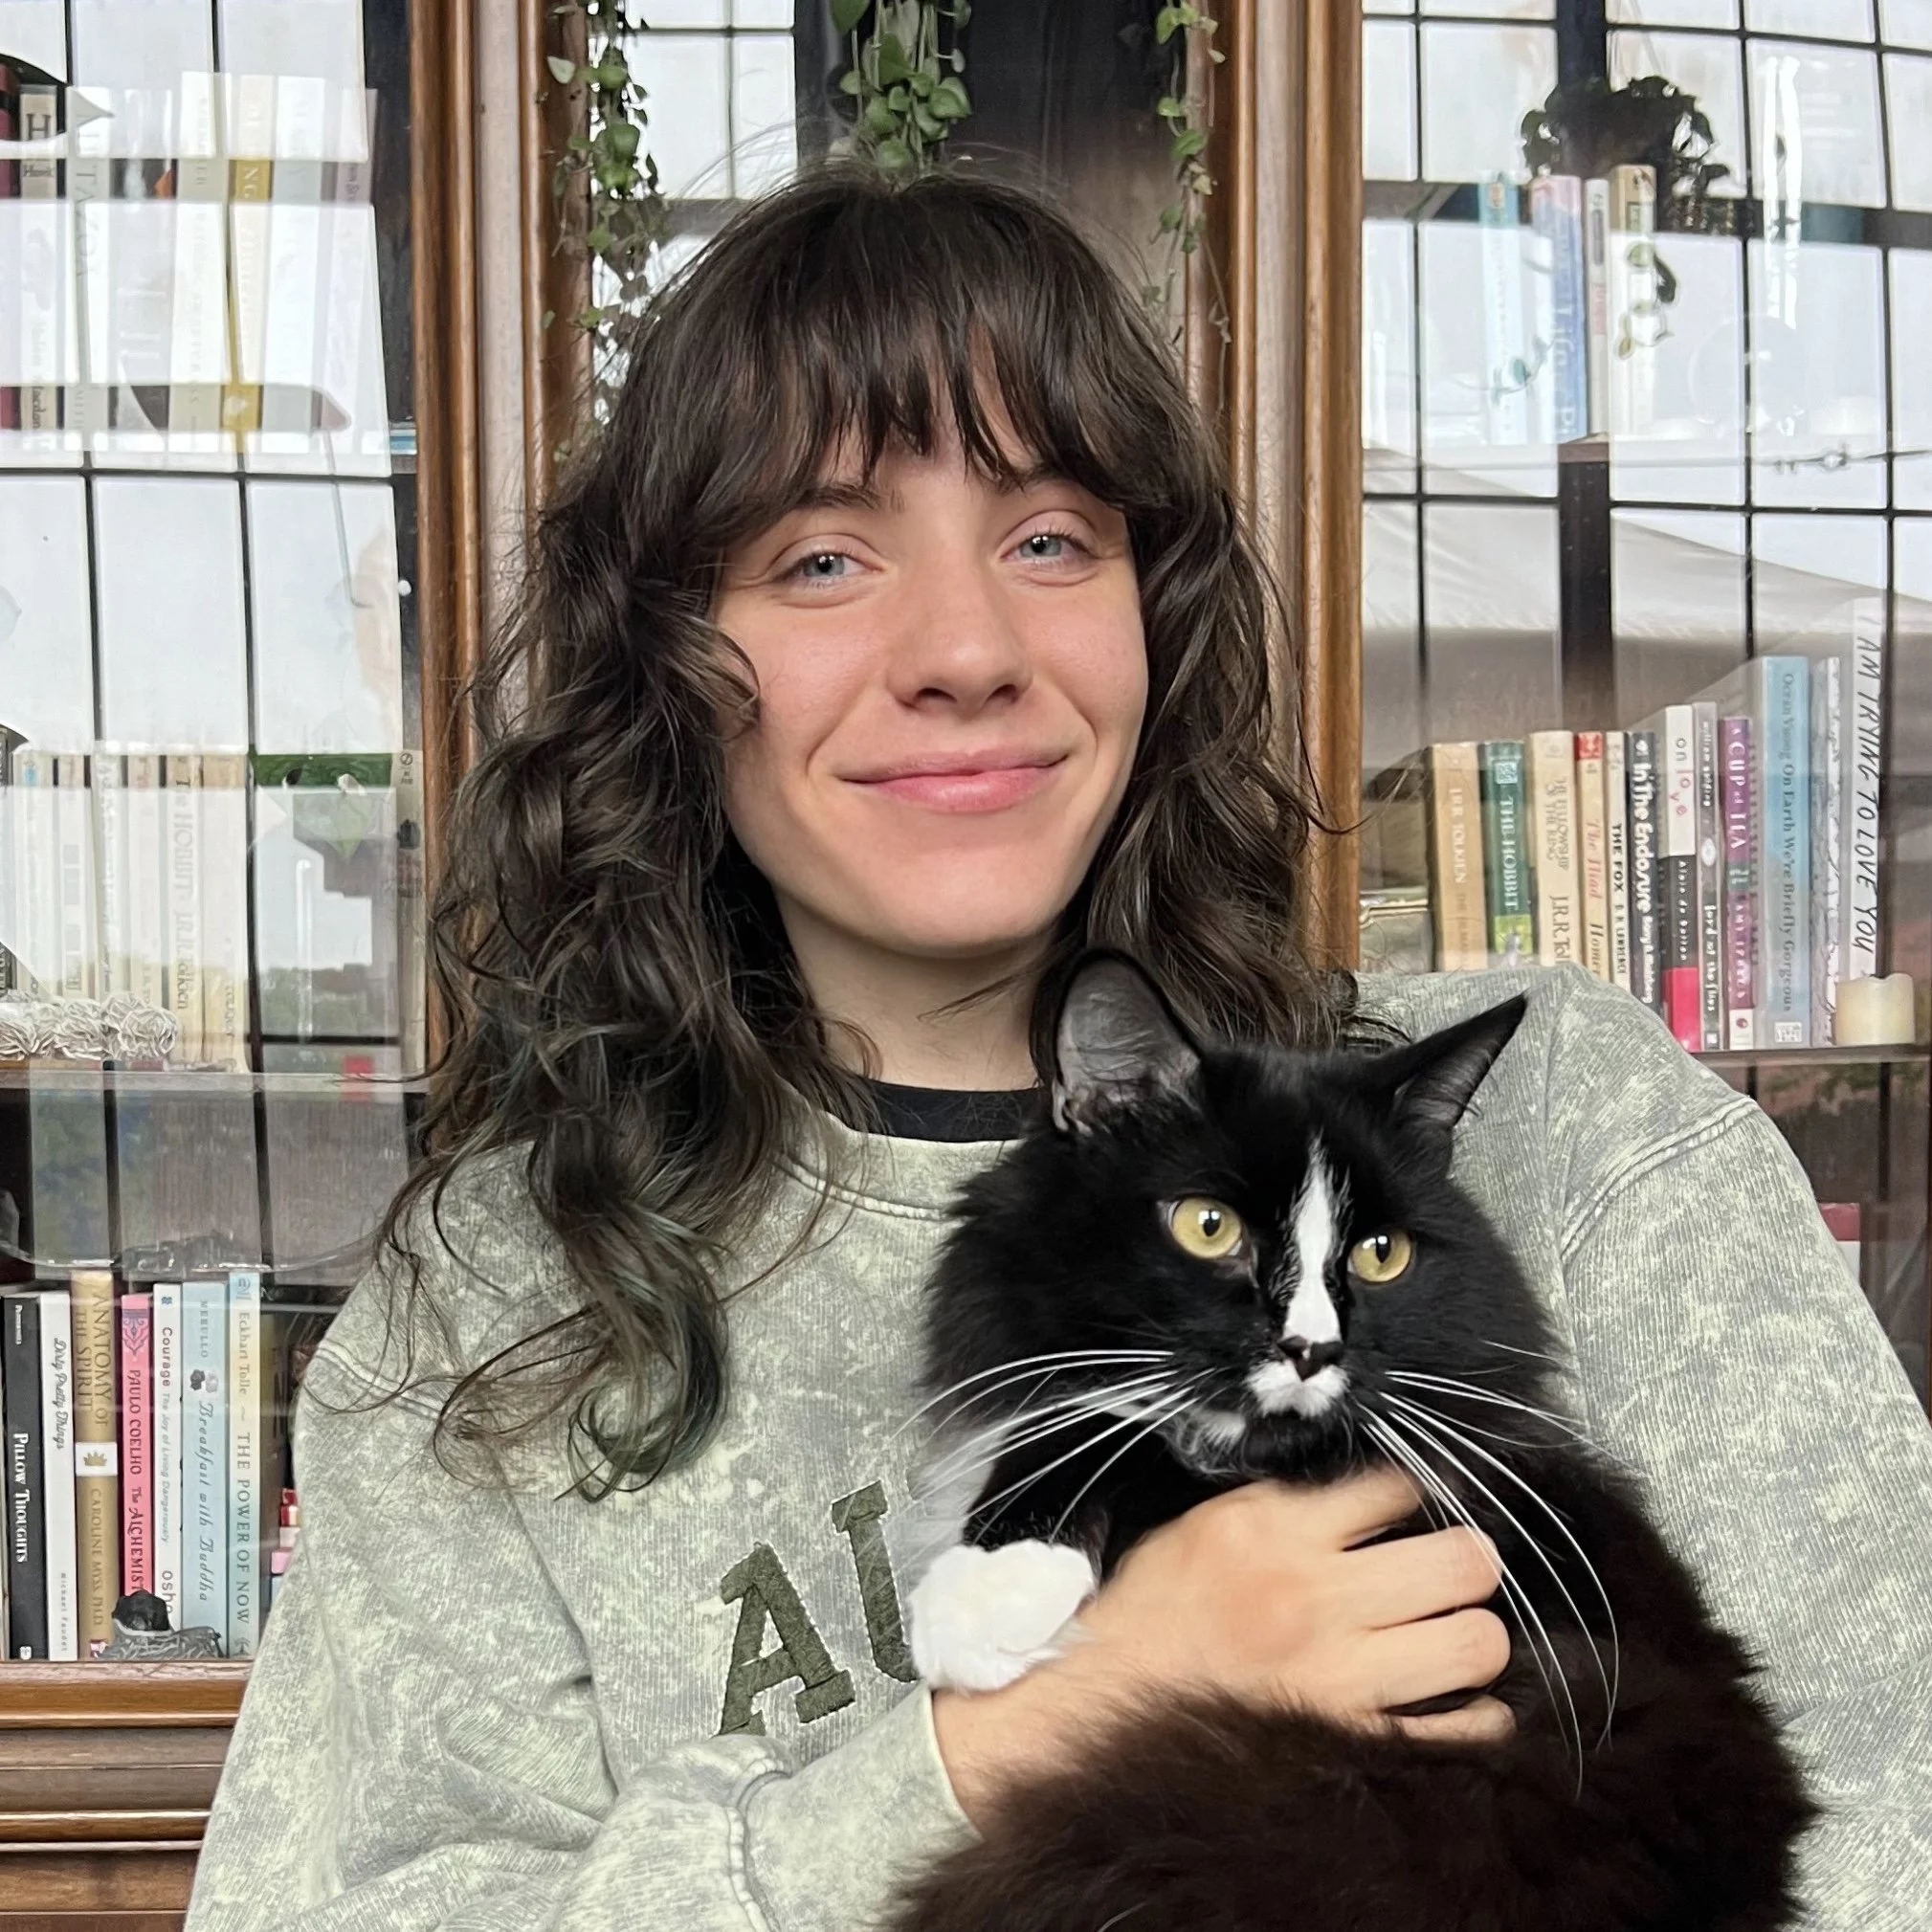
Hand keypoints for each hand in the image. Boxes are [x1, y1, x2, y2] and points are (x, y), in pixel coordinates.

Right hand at [931, 1466, 1512, 1826]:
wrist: (1100, 1710)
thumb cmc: (1148, 1618)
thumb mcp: (1200, 1528)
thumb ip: (1277, 1509)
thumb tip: (1348, 1496)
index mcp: (1274, 1531)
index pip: (1393, 1487)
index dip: (1412, 1494)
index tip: (1408, 1510)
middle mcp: (1317, 1598)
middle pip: (1462, 1561)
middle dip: (1469, 1558)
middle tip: (1455, 1567)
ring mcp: (1343, 1676)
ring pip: (1476, 1643)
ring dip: (1473, 1635)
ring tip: (1450, 1632)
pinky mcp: (1353, 1741)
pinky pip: (1461, 1730)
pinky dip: (1471, 1714)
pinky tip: (1449, 1699)